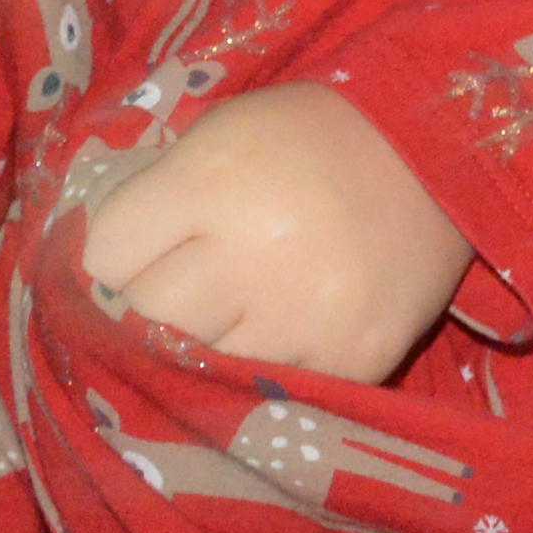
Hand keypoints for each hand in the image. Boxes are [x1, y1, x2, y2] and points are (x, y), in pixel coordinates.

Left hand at [70, 84, 472, 381]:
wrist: (442, 155)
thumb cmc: (310, 141)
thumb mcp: (223, 135)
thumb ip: (160, 196)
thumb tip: (90, 272)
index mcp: (210, 181)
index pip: (106, 255)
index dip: (108, 262)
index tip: (125, 264)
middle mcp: (252, 251)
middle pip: (145, 321)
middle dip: (143, 315)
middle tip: (166, 303)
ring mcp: (304, 315)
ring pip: (200, 371)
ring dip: (200, 355)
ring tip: (222, 327)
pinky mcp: (352, 359)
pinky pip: (274, 396)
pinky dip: (264, 380)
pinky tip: (276, 344)